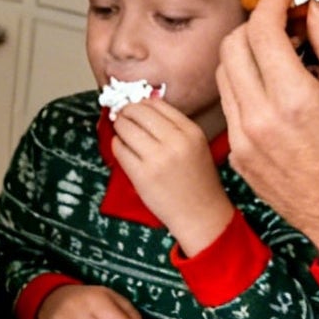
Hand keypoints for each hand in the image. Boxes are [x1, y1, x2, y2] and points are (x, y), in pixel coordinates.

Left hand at [110, 96, 233, 257]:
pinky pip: (119, 150)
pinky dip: (117, 146)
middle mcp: (175, 141)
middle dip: (125, 112)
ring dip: (119, 128)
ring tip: (122, 134)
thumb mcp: (195, 145)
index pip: (156, 103)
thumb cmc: (197, 180)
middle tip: (122, 118)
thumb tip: (141, 107)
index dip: (140, 104)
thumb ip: (173, 127)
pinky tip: (123, 150)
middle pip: (138, 112)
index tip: (134, 109)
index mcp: (191, 131)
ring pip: (125, 128)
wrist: (201, 214)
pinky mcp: (142, 175)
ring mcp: (158, 158)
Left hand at [218, 0, 318, 260]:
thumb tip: (314, 7)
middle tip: (285, 22)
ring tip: (283, 56)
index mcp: (293, 99)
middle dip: (256, 24)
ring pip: (224, 75)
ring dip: (247, 55)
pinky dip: (246, 86)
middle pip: (231, 47)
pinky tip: (278, 91)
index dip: (272, 2)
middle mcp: (258, 119)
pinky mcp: (237, 156)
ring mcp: (242, 141)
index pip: (261, 30)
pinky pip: (230, 106)